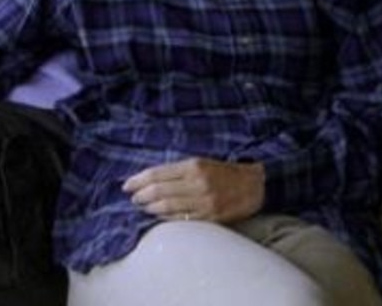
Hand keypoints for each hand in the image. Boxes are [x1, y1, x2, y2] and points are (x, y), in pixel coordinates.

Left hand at [122, 157, 264, 223]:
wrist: (254, 186)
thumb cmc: (224, 173)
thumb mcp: (202, 163)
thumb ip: (178, 171)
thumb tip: (150, 181)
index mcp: (194, 166)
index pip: (157, 174)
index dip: (138, 180)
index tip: (127, 185)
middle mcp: (197, 183)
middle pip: (158, 191)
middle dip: (141, 196)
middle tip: (133, 198)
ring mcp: (203, 202)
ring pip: (166, 207)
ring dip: (149, 208)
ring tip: (142, 207)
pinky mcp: (208, 217)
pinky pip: (179, 219)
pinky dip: (164, 218)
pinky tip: (157, 216)